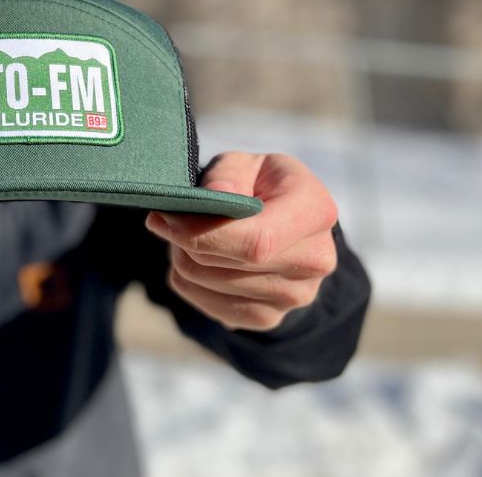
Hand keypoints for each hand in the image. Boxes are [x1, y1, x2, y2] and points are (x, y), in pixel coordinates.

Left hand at [145, 152, 337, 330]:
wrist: (283, 224)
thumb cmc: (259, 185)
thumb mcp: (245, 163)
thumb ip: (228, 174)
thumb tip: (214, 195)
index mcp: (315, 211)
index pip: (258, 240)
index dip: (204, 234)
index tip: (165, 218)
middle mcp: (315, 259)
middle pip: (233, 264)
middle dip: (187, 242)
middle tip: (166, 220)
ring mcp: (295, 295)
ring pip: (214, 285)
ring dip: (184, 260)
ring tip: (185, 236)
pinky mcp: (269, 317)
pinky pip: (211, 306)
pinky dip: (190, 282)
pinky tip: (196, 260)